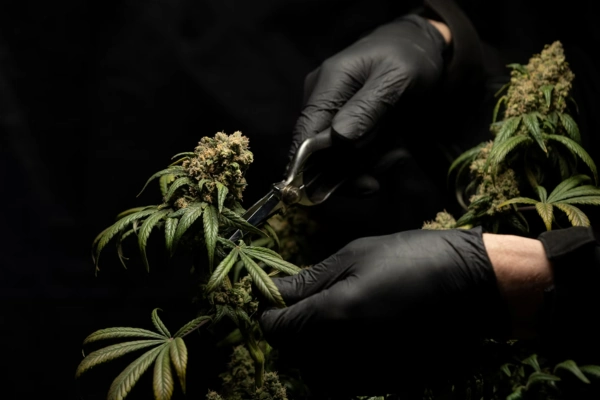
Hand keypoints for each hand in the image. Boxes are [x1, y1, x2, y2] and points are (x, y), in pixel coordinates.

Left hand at [259, 228, 508, 394]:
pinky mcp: (385, 380)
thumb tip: (273, 292)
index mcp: (334, 316)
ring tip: (331, 317)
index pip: (275, 329)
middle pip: (292, 353)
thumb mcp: (355, 255)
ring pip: (315, 369)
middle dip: (290, 328)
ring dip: (312, 347)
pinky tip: (354, 334)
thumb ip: (310, 280)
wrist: (472, 286)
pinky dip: (336, 360)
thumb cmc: (412, 258)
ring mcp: (367, 371)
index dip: (270, 311)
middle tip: (306, 301)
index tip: (277, 295)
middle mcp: (345, 352)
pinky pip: (343, 379)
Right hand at [288, 14, 448, 160]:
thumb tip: (338, 138)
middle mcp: (322, 103)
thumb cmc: (409, 57)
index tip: (342, 188)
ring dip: (369, 165)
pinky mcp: (346, 128)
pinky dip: (373, 161)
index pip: (305, 133)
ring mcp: (333, 117)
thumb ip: (367, 108)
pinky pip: (352, 157)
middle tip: (390, 165)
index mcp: (327, 84)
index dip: (312, 166)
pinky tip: (395, 153)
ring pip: (339, 161)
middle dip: (354, 169)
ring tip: (398, 154)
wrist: (422, 49)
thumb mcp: (395, 78)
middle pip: (320, 155)